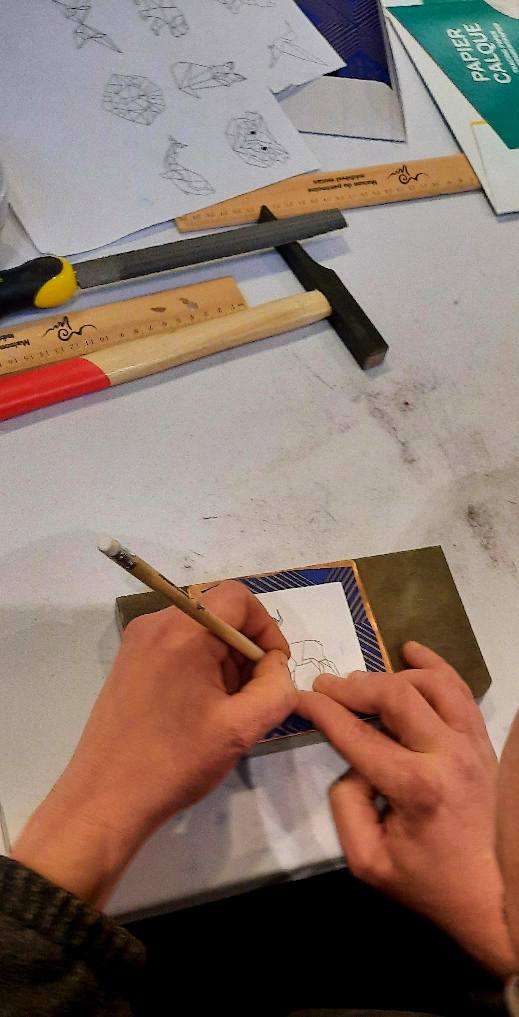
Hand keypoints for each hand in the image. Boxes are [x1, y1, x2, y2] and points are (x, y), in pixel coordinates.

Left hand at [12, 582, 294, 905]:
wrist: (105, 799)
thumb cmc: (175, 762)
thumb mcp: (241, 728)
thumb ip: (276, 689)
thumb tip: (276, 667)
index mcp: (183, 631)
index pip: (239, 598)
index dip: (266, 628)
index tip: (273, 669)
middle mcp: (156, 625)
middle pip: (219, 614)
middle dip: (245, 651)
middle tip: (251, 697)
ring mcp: (137, 642)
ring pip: (199, 632)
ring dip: (223, 662)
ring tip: (225, 710)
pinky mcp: (128, 662)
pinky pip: (177, 647)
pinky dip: (199, 668)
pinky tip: (198, 711)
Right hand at [296, 642, 515, 977]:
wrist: (491, 897)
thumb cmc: (427, 882)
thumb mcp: (367, 860)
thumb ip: (346, 805)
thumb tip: (352, 763)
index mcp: (416, 787)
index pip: (357, 734)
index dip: (323, 710)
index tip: (301, 697)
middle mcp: (447, 755)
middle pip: (395, 695)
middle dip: (352, 686)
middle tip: (327, 687)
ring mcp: (472, 745)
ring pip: (430, 684)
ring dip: (391, 675)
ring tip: (363, 683)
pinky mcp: (483, 743)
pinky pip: (460, 691)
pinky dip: (435, 666)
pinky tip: (412, 652)